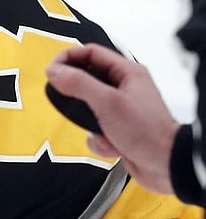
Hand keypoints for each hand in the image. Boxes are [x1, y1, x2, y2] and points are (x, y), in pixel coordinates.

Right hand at [45, 43, 179, 194]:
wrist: (166, 165)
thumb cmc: (146, 131)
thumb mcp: (106, 102)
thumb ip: (78, 83)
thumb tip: (53, 71)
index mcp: (126, 72)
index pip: (90, 53)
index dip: (68, 58)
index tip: (51, 70)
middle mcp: (124, 87)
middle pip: (86, 79)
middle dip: (75, 93)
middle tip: (63, 98)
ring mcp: (121, 109)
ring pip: (88, 107)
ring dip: (87, 122)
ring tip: (97, 128)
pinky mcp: (118, 129)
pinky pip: (94, 129)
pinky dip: (97, 139)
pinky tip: (110, 144)